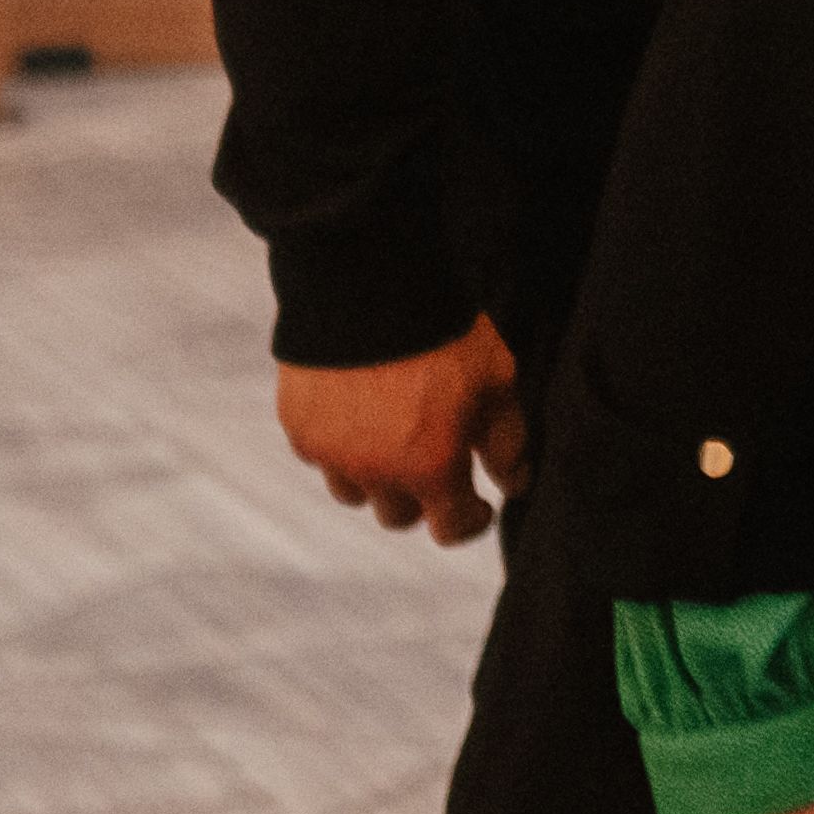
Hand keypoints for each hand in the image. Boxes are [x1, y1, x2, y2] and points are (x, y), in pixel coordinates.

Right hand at [276, 316, 523, 545]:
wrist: (370, 285)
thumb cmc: (444, 334)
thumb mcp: (496, 382)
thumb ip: (506, 442)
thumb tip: (514, 484)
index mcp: (430, 467)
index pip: (450, 529)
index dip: (469, 520)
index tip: (478, 505)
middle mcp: (376, 472)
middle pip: (398, 516)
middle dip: (421, 497)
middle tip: (434, 459)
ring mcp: (331, 453)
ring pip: (353, 492)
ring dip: (375, 478)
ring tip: (391, 436)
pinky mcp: (299, 428)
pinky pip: (320, 457)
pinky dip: (339, 446)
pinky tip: (357, 411)